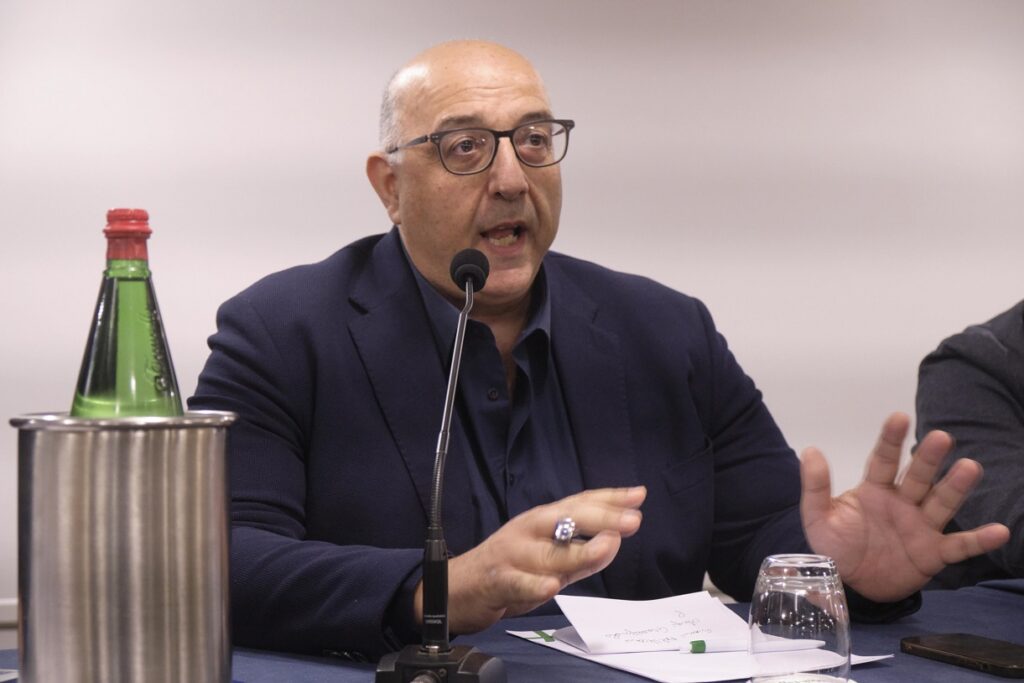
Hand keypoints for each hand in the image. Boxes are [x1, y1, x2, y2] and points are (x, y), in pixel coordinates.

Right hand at [414, 486, 645, 633]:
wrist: (456, 587)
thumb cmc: (509, 569)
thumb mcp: (548, 558)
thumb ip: (582, 552)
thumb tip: (616, 541)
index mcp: (542, 521)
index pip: (579, 503)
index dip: (609, 498)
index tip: (638, 495)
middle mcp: (528, 530)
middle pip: (566, 518)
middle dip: (601, 517)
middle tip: (632, 520)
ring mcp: (512, 554)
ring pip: (549, 553)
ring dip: (579, 550)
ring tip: (606, 547)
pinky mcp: (496, 579)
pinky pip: (517, 582)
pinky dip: (534, 584)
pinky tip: (551, 586)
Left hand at [800, 412, 1009, 601]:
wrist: (852, 585)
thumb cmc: (837, 546)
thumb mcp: (818, 518)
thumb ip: (816, 487)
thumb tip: (810, 450)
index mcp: (874, 490)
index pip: (884, 461)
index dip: (891, 440)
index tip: (899, 417)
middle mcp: (902, 503)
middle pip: (918, 477)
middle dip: (929, 458)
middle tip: (941, 436)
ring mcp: (921, 527)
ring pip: (942, 502)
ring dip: (956, 487)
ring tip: (971, 467)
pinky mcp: (934, 553)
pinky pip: (960, 546)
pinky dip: (979, 540)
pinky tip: (999, 531)